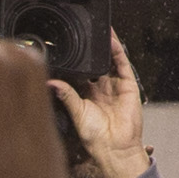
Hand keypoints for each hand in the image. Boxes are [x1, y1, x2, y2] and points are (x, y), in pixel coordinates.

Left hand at [48, 32, 150, 177]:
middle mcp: (101, 89)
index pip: (80, 72)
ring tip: (98, 30)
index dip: (77, 60)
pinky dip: (117, 51)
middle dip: (92, 50)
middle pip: (96, 64)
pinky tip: (111, 40)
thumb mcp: (77, 113)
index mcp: (87, 95)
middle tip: (84, 33)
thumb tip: (50, 83)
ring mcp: (115, 86)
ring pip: (110, 60)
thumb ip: (66, 95)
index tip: (69, 47)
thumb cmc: (95, 137)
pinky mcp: (128, 86)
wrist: (115, 147)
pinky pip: (123, 65)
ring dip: (105, 46)